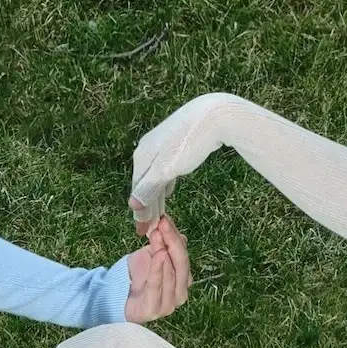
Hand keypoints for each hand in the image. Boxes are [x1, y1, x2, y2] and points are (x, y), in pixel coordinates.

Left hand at [121, 215, 192, 322]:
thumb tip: (181, 236)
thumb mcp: (151, 257)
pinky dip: (158, 269)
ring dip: (164, 251)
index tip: (166, 220)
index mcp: (183, 281)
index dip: (176, 237)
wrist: (116, 297)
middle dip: (172, 241)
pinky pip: (157, 286)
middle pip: (181, 264)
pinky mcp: (154, 310)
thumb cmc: (137, 278)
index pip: (184, 256)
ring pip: (171, 274)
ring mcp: (169, 304)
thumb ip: (165, 247)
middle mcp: (180, 293)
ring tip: (156, 234)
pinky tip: (159, 254)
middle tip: (163, 224)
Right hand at [128, 93, 236, 222]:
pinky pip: (165, 169)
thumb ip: (149, 188)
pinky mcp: (176, 143)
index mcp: (142, 157)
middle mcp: (147, 150)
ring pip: (156, 177)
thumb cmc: (190, 143)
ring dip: (156, 197)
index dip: (140, 213)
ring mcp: (161, 146)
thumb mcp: (167, 169)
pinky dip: (165, 183)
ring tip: (158, 215)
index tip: (143, 233)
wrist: (214, 114)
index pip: (137, 191)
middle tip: (150, 229)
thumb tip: (132, 206)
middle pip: (145, 185)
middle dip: (147, 207)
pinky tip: (168, 190)